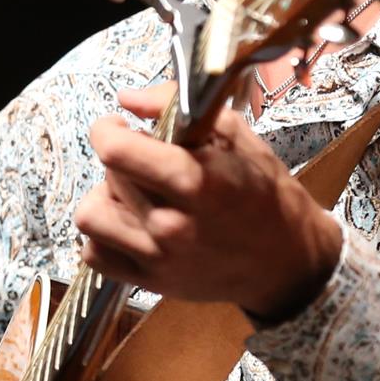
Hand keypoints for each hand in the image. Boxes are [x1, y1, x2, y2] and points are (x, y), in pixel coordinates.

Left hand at [75, 84, 343, 318]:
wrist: (288, 262)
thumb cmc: (267, 196)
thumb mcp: (238, 136)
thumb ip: (178, 108)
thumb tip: (128, 98)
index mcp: (196, 181)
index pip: (116, 151)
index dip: (107, 130)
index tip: (117, 127)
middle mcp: (172, 224)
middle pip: (109, 176)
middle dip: (122, 160)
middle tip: (147, 162)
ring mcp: (159, 258)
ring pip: (91, 216)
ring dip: (106, 198)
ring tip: (133, 195)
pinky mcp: (151, 282)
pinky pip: (94, 255)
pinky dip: (102, 237)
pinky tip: (128, 225)